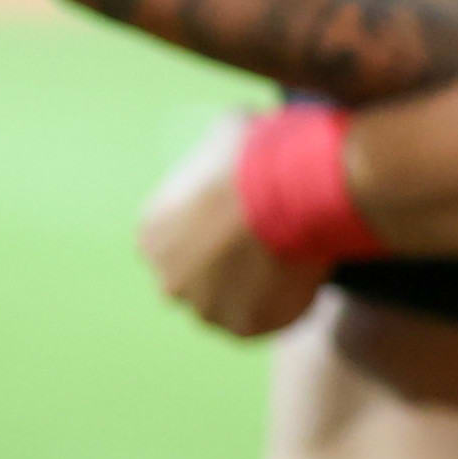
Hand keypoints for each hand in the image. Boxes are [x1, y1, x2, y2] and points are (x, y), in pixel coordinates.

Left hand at [138, 110, 327, 337]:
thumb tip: (238, 136)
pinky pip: (267, 318)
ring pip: (233, 302)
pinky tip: (305, 274)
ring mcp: (204, 306)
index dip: (217, 228)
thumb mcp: (228, 132)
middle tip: (273, 242)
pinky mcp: (243, 326)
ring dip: (257, 288)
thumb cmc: (259, 153)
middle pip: (201, 277)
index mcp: (153, 233)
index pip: (180, 239)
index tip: (249, 217)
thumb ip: (222, 150)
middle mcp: (167, 277)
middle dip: (231, 265)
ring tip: (294, 258)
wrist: (292, 189)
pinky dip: (285, 302)